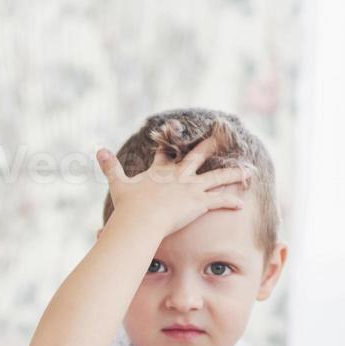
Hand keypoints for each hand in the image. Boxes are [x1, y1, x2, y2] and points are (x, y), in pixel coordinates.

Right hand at [96, 133, 248, 239]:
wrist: (140, 219)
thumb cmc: (129, 206)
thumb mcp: (118, 184)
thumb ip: (110, 167)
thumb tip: (97, 150)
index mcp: (161, 171)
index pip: (167, 151)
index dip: (169, 138)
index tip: (172, 126)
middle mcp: (179, 176)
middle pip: (198, 157)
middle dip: (210, 147)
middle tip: (221, 136)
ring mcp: (191, 188)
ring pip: (217, 178)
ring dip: (232, 174)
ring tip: (247, 172)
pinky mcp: (198, 202)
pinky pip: (218, 201)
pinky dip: (230, 202)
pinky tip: (241, 203)